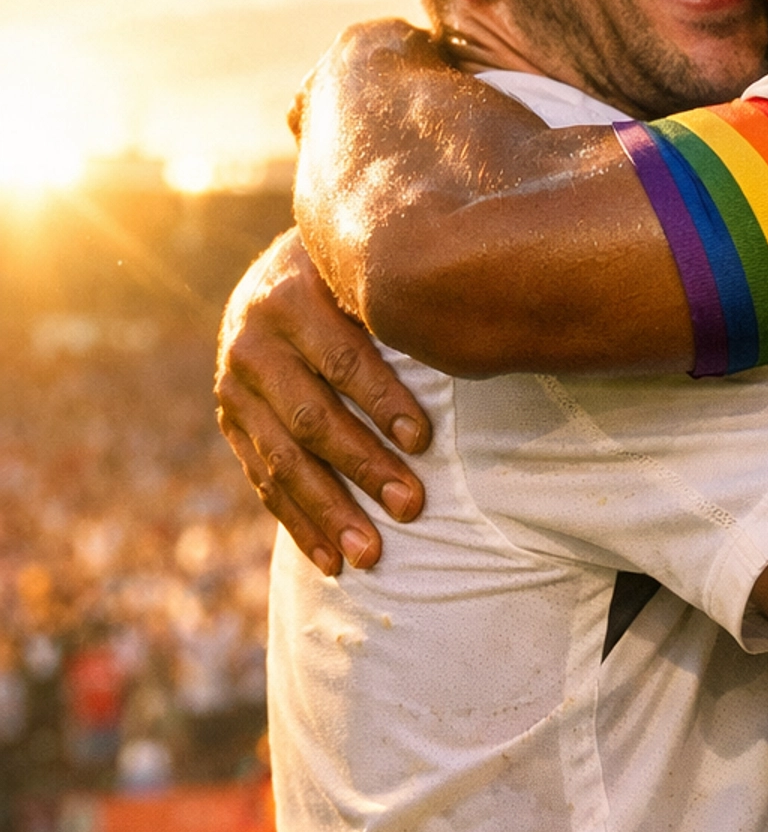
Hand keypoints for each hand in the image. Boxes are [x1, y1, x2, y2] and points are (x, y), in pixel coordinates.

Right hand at [215, 229, 430, 573]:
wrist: (278, 275)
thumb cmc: (354, 276)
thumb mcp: (367, 270)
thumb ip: (398, 298)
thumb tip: (474, 324)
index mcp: (293, 295)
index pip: (344, 357)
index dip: (383, 400)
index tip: (424, 441)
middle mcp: (252, 340)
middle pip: (311, 416)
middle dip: (363, 467)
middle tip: (411, 507)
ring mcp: (233, 386)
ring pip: (283, 458)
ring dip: (329, 511)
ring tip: (370, 553)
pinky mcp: (230, 421)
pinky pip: (262, 480)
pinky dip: (299, 523)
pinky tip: (330, 561)